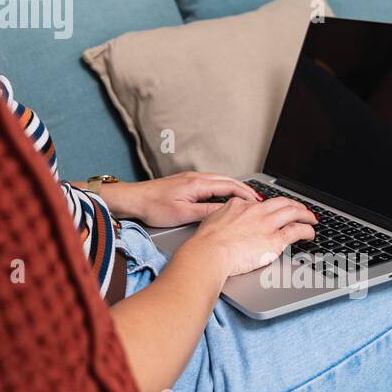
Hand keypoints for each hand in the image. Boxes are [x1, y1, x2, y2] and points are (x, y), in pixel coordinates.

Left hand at [99, 171, 260, 227]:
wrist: (134, 199)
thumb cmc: (154, 207)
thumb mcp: (183, 214)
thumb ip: (207, 212)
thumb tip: (226, 213)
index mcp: (198, 183)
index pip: (229, 186)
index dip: (246, 194)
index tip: (257, 202)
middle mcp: (196, 177)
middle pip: (227, 181)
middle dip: (244, 189)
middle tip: (257, 199)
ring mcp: (190, 179)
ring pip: (219, 181)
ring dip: (234, 188)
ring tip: (245, 199)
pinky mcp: (185, 182)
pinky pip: (210, 183)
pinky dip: (222, 189)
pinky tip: (224, 197)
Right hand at [180, 195, 317, 278]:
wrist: (210, 252)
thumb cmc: (206, 242)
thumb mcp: (212, 220)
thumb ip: (223, 217)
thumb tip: (224, 220)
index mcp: (239, 204)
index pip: (260, 203)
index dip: (270, 207)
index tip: (273, 211)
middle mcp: (255, 210)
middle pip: (281, 202)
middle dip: (293, 204)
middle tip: (300, 208)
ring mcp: (267, 223)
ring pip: (293, 212)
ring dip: (306, 214)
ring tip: (311, 218)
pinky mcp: (275, 239)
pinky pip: (297, 230)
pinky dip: (307, 229)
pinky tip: (310, 232)